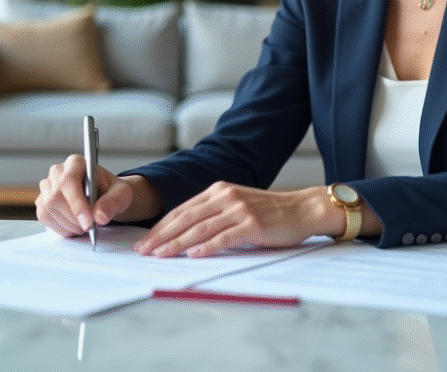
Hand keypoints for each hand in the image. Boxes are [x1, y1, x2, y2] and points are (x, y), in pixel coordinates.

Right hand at [36, 154, 152, 235]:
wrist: (104, 196)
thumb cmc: (111, 191)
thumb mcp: (121, 194)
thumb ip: (113, 202)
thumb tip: (99, 216)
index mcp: (76, 163)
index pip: (68, 182)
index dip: (76, 204)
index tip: (88, 222)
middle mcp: (57, 172)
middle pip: (55, 198)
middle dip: (74, 218)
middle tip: (90, 227)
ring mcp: (46, 187)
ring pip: (48, 210)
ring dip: (68, 225)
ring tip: (85, 226)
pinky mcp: (42, 201)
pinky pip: (45, 218)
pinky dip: (61, 227)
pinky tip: (74, 226)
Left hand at [133, 182, 336, 257]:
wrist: (303, 209)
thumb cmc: (270, 213)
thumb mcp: (237, 206)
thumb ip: (214, 214)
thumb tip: (184, 235)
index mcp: (219, 190)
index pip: (182, 210)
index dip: (162, 226)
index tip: (145, 241)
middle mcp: (226, 196)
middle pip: (186, 218)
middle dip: (162, 236)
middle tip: (143, 251)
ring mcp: (239, 209)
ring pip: (201, 228)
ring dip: (177, 243)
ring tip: (161, 255)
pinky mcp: (252, 224)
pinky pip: (224, 237)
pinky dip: (207, 247)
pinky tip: (193, 255)